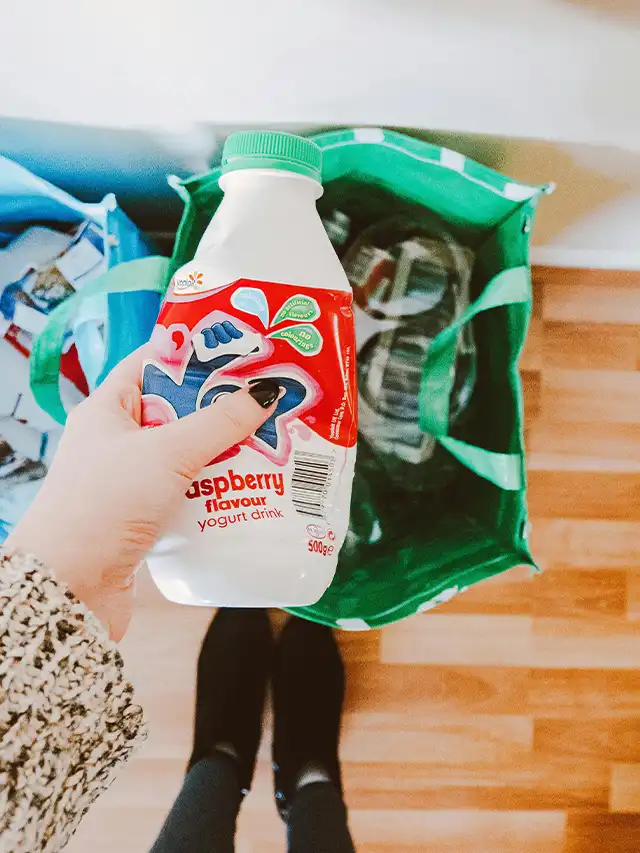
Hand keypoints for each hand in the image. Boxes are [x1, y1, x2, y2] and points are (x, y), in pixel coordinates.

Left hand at [6, 347, 278, 640]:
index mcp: (108, 409)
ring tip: (269, 442)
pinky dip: (214, 489)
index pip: (153, 362)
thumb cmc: (103, 505)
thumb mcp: (166, 452)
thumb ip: (218, 422)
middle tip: (266, 400)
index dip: (195, 353)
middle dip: (220, 407)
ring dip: (223, 452)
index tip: (241, 351)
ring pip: (186, 454)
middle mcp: (116, 441)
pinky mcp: (143, 516)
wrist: (70, 588)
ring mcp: (129, 480)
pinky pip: (187, 491)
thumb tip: (263, 394)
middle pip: (177, 410)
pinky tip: (246, 488)